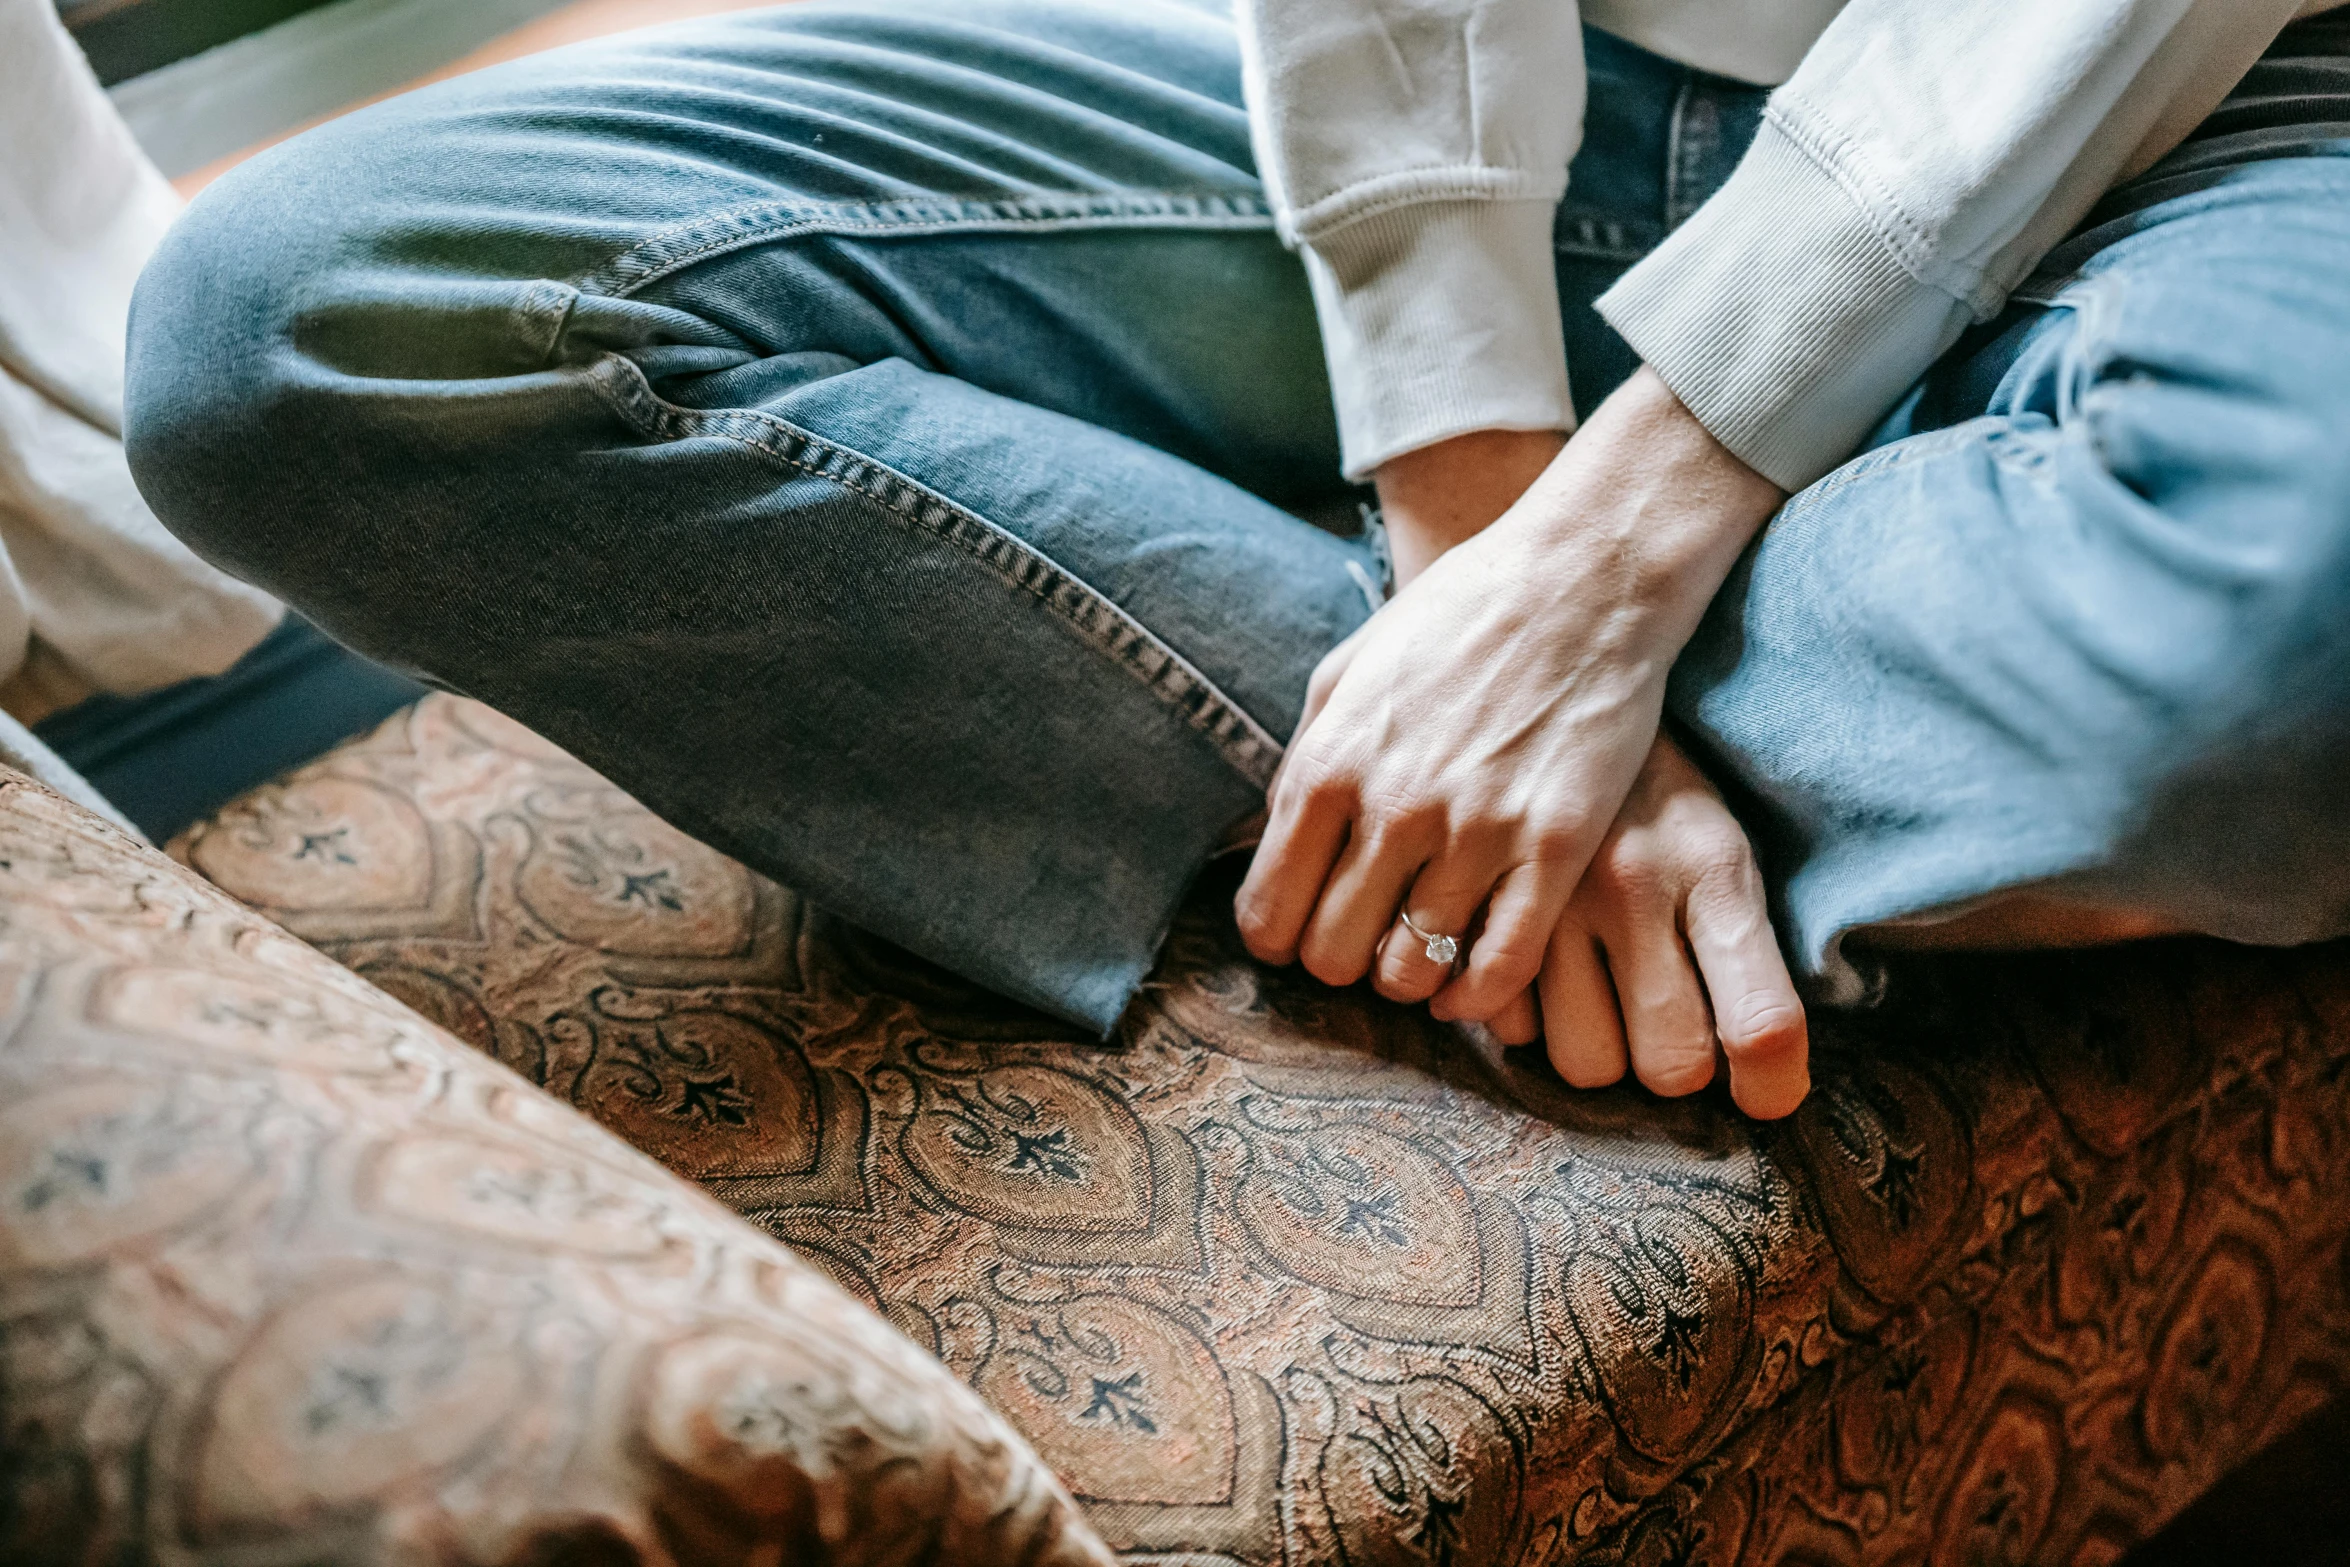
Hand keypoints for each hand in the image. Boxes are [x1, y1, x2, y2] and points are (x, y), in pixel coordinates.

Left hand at [1235, 369, 1784, 1029]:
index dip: (1281, 936)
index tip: (1303, 927)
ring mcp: (1476, 833)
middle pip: (1333, 956)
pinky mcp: (1553, 848)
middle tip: (1369, 933)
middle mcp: (1393, 808)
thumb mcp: (1348, 671)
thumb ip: (1305, 761)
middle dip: (1343, 958)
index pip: (1269, 915)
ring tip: (1424, 944)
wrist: (1582, 576)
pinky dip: (1477, 995)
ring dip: (1410, 973)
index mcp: (1329, 766)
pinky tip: (1473, 981)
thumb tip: (1272, 846)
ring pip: (1411, 972)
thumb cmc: (1458, 616)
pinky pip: (1499, 967)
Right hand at [1481, 734, 1809, 1117]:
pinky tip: (1538, 972)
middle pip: (1671, 1065)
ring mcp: (1547, 899)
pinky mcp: (1478, 904)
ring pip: (1584, 1062)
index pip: (1762, 1022)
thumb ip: (1745, 949)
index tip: (1764, 1094)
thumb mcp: (1720, 842)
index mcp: (1713, 866)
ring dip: (1599, 1049)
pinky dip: (1524, 1017)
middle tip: (1670, 1025)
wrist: (1548, 679)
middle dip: (1676, 1065)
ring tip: (1603, 1000)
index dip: (1772, 1084)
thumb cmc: (1653, 790)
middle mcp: (1634, 885)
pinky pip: (1508, 1025)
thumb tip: (1768, 1077)